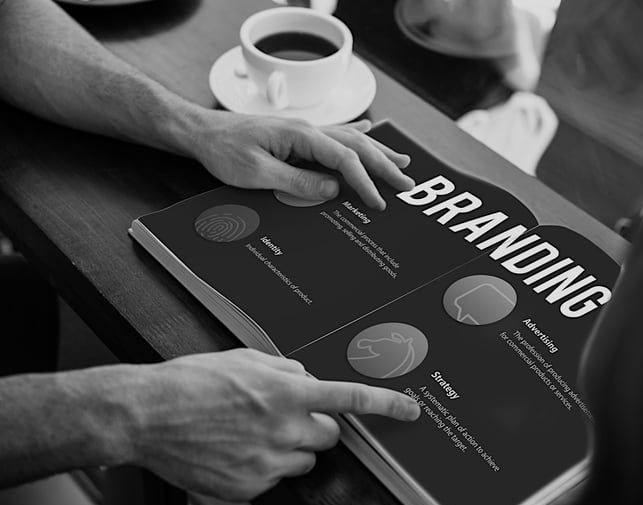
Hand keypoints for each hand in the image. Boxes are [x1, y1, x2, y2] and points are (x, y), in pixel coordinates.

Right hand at [127, 349, 419, 500]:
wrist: (146, 416)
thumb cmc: (188, 383)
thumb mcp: (243, 358)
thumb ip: (285, 368)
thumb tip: (306, 377)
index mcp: (286, 392)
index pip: (350, 398)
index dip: (386, 405)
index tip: (409, 410)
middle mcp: (283, 428)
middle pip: (330, 435)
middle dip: (316, 425)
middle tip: (285, 416)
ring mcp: (267, 461)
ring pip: (304, 458)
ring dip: (290, 446)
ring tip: (252, 432)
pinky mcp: (249, 486)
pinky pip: (275, 478)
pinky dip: (264, 465)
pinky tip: (236, 449)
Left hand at [190, 113, 413, 209]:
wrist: (202, 133)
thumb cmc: (224, 150)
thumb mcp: (257, 172)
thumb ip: (297, 182)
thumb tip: (333, 190)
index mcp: (301, 136)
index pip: (344, 159)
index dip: (364, 182)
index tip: (378, 203)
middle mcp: (308, 130)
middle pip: (357, 146)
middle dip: (384, 166)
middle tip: (407, 184)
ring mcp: (304, 133)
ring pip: (351, 140)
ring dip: (378, 151)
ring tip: (402, 162)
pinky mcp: (298, 138)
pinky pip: (336, 137)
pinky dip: (357, 135)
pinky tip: (370, 129)